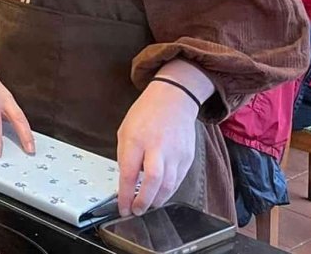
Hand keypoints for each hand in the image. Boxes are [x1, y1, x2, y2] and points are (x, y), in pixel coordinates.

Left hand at [115, 81, 200, 215]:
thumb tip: (126, 180)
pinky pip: (178, 180)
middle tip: (136, 210)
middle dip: (144, 201)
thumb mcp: (125, 131)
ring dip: (157, 200)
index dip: (125, 194)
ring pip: (169, 185)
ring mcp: (175, 153)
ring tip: (147, 205)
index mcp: (136, 139)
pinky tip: (160, 194)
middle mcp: (157, 147)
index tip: (122, 207)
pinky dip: (169, 191)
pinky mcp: (188, 158)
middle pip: (153, 181)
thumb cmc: (145, 114)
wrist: (173, 100)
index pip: (128, 173)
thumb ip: (125, 156)